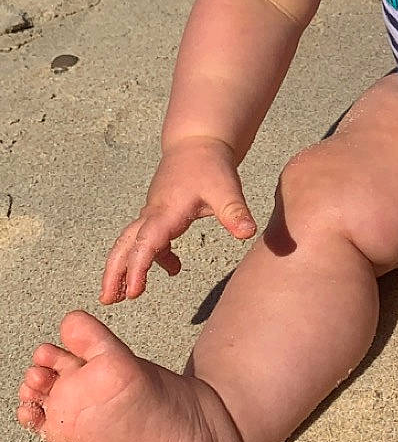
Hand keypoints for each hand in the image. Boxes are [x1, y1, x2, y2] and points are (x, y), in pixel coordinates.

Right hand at [101, 138, 256, 303]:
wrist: (199, 142)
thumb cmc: (210, 165)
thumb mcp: (226, 189)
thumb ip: (235, 212)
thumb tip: (247, 233)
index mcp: (165, 212)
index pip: (146, 244)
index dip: (138, 268)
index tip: (134, 292)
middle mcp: (153, 214)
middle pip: (125, 245)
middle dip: (114, 272)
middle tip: (107, 299)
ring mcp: (153, 213)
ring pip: (129, 243)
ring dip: (123, 267)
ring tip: (120, 295)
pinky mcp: (160, 213)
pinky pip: (148, 239)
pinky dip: (153, 257)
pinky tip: (173, 268)